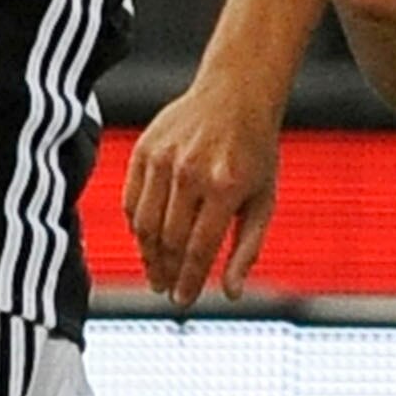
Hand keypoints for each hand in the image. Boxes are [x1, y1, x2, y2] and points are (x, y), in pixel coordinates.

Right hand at [124, 75, 282, 310]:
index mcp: (225, 186)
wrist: (235, 95)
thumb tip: (232, 294)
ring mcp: (163, 159)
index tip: (183, 300)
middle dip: (166, 272)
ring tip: (155, 272)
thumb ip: (248, 249)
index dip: (189, 280)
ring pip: (144, 225)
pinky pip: (131, 200)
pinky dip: (136, 226)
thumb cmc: (254, 151)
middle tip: (167, 290)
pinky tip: (145, 240)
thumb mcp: (264, 201)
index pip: (199, 248)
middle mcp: (190, 172)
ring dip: (147, 255)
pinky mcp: (144, 150)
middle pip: (168, 240)